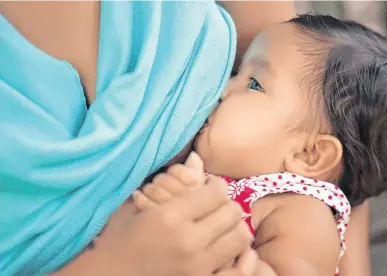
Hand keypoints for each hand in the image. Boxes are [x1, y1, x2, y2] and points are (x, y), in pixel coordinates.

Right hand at [94, 152, 254, 275]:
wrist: (109, 275)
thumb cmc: (120, 238)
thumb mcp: (140, 206)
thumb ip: (172, 182)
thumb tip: (197, 158)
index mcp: (170, 216)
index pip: (215, 193)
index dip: (216, 186)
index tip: (212, 187)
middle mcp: (188, 240)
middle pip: (232, 213)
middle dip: (228, 205)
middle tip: (220, 206)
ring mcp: (197, 265)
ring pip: (240, 237)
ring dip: (235, 228)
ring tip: (224, 227)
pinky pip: (238, 269)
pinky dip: (240, 257)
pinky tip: (229, 250)